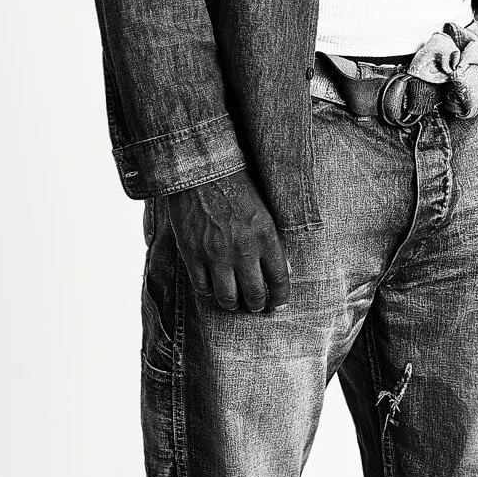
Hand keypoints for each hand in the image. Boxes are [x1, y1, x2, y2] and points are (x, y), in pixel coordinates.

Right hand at [166, 171, 290, 313]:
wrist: (202, 171)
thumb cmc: (237, 186)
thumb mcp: (265, 211)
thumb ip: (274, 242)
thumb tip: (285, 270)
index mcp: (265, 237)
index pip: (279, 279)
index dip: (280, 297)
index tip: (279, 305)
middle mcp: (242, 250)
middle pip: (254, 294)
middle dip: (257, 305)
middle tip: (256, 306)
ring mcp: (216, 254)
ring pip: (227, 297)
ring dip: (233, 303)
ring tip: (234, 301)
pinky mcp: (192, 254)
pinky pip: (202, 287)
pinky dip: (208, 290)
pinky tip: (212, 285)